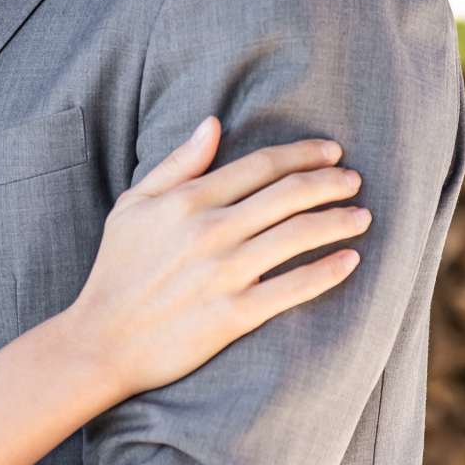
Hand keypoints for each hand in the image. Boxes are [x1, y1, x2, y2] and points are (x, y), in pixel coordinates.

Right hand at [72, 117, 369, 397]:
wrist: (102, 340)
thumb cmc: (117, 270)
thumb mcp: (134, 205)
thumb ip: (176, 164)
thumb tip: (212, 124)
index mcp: (189, 200)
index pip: (261, 166)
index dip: (303, 154)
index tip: (332, 151)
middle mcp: (211, 231)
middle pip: (288, 195)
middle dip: (330, 182)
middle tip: (354, 180)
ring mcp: (225, 273)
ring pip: (298, 236)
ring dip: (338, 221)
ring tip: (362, 216)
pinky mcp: (234, 314)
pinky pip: (293, 289)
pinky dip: (327, 272)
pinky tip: (350, 261)